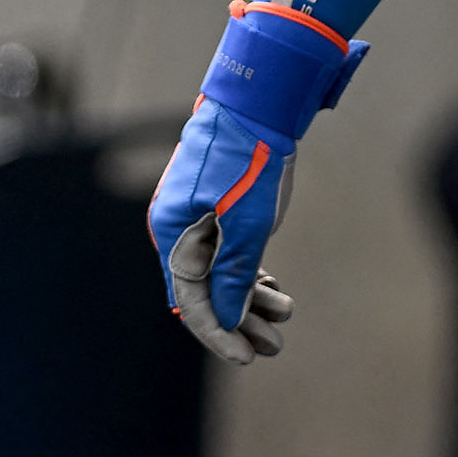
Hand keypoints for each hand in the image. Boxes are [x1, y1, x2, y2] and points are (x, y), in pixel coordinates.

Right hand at [149, 91, 297, 362]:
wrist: (258, 98)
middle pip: (204, 292)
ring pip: (218, 273)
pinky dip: (248, 274)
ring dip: (249, 300)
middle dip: (239, 323)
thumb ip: (233, 272)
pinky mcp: (215, 208)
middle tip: (274, 346)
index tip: (245, 357)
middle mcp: (177, 229)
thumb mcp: (247, 222)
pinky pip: (226, 253)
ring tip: (284, 317)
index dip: (218, 333)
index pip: (191, 301)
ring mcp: (196, 218)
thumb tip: (227, 319)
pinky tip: (272, 291)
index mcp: (173, 233)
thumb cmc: (250, 157)